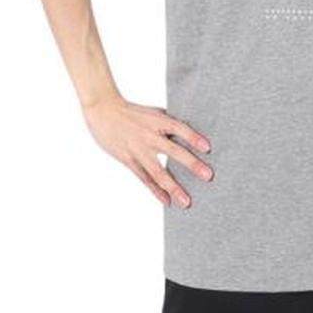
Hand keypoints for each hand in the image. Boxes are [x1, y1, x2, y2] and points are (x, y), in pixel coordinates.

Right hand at [82, 95, 212, 207]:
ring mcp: (139, 150)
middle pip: (173, 151)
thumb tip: (189, 132)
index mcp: (158, 120)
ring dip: (173, 187)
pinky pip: (144, 179)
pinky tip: (167, 201)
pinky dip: (156, 191)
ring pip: (158, 172)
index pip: (180, 128)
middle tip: (208, 176)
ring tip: (187, 201)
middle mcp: (150, 136)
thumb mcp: (153, 113)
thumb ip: (169, 123)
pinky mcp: (129, 161)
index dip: (193, 137)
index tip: (208, 148)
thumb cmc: (132, 112)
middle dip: (191, 164)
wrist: (104, 111)